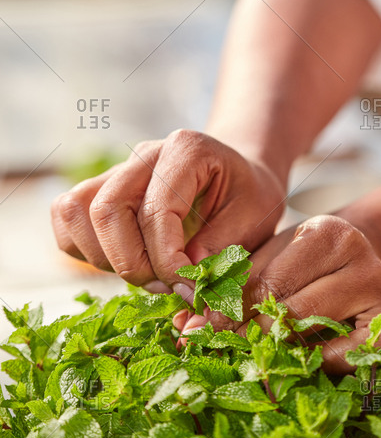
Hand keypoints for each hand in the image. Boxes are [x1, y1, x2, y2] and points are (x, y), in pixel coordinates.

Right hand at [51, 130, 284, 289]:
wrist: (238, 175)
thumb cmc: (248, 195)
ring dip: (104, 257)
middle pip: (106, 209)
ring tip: (147, 275)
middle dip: (132, 263)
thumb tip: (183, 280)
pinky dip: (84, 248)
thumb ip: (222, 247)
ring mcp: (118, 168)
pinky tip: (125, 261)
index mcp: (186, 149)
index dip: (167, 259)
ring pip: (76, 211)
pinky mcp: (102, 187)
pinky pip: (67, 217)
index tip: (190, 288)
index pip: (156, 210)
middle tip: (167, 287)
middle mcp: (145, 154)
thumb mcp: (255, 217)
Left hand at [175, 215, 380, 372]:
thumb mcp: (269, 263)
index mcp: (322, 230)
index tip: (198, 331)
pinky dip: (333, 359)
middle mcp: (355, 250)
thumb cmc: (303, 264)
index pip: (266, 281)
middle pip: (290, 306)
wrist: (354, 263)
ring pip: (317, 327)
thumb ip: (233, 288)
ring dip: (282, 348)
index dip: (228, 312)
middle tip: (220, 349)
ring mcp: (377, 283)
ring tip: (256, 355)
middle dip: (249, 333)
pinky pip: (362, 349)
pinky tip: (311, 359)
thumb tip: (188, 324)